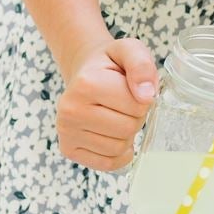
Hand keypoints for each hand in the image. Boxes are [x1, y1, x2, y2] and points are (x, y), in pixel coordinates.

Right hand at [56, 36, 158, 170]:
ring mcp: (66, 132)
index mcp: (86, 83)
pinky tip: (110, 134)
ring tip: (115, 116)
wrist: (85, 73)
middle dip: (135, 117)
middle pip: (128, 128)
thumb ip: (142, 65)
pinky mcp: (68, 150)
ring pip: (119, 148)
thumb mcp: (129, 51)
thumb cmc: (110, 65)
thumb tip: (146, 95)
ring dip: (127, 135)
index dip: (143, 99)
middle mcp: (70, 109)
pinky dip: (118, 153)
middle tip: (124, 104)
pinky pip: (108, 163)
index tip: (132, 89)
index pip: (137, 105)